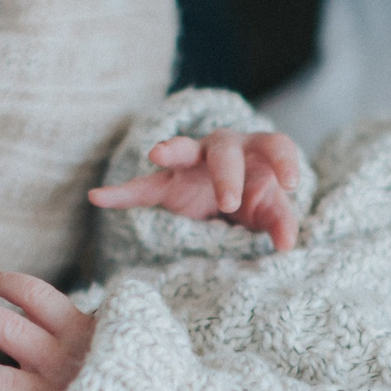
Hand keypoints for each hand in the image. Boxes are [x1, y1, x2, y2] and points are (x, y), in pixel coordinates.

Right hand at [89, 129, 302, 251]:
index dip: (284, 161)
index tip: (292, 184)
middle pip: (225, 149)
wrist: (231, 205)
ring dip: (172, 151)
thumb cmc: (257, 199)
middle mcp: (224, 149)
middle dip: (227, 175)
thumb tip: (286, 246)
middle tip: (229, 204)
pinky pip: (143, 186)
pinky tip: (99, 197)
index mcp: (257, 153)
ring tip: (157, 154)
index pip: (275, 145)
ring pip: (182, 149)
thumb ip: (281, 221)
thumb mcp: (271, 211)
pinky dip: (121, 192)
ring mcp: (192, 162)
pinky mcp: (167, 182)